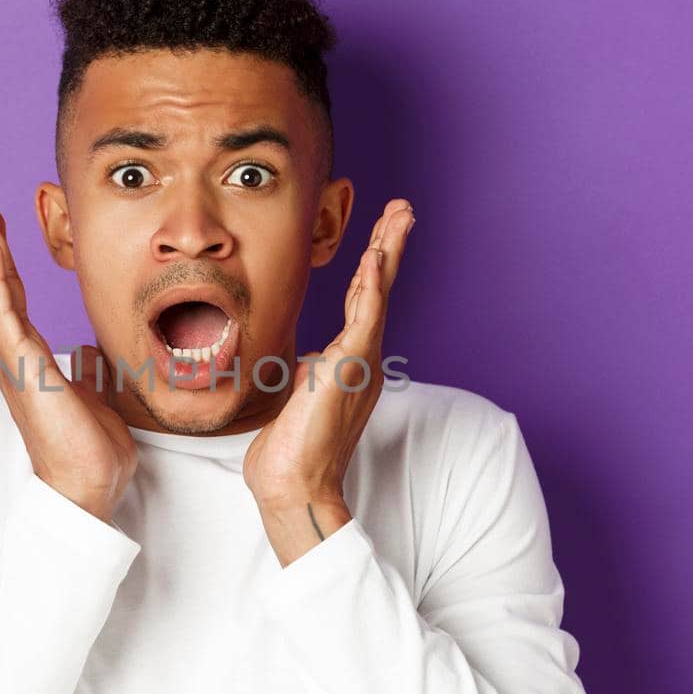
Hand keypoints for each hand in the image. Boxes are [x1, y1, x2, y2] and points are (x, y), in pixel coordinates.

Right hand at [0, 188, 137, 523]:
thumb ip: (86, 368)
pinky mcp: (26, 371)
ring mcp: (16, 363)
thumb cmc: (91, 449)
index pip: (12, 298)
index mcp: (29, 359)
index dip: (3, 260)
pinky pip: (6, 318)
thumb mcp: (94, 394)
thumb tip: (88, 352)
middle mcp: (15, 357)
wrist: (88, 488)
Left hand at [243, 199, 415, 564]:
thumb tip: (302, 362)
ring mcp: (359, 363)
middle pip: (379, 289)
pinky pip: (365, 319)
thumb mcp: (297, 396)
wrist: (293, 485)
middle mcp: (362, 358)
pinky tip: (375, 258)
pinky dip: (372, 286)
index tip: (379, 234)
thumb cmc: (289, 450)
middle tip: (403, 208)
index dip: (373, 265)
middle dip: (390, 245)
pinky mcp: (348, 370)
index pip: (365, 301)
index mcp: (350, 362)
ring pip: (378, 295)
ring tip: (400, 215)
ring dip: (388, 251)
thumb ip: (307, 372)